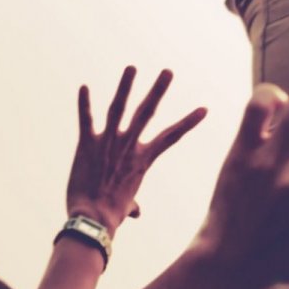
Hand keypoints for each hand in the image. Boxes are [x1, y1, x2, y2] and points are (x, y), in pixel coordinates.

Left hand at [66, 66, 207, 234]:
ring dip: (125, 86)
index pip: (172, 136)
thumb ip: (132, 204)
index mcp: (143, 159)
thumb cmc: (111, 215)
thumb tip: (136, 212)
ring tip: (132, 67)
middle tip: (167, 71)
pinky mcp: (87, 145)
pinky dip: (84, 103)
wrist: (93, 220)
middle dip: (158, 90)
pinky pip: (86, 120)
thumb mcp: (126, 206)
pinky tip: (83, 87)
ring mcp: (108, 143)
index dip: (188, 122)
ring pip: (118, 108)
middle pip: (147, 112)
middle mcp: (129, 146)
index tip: (204, 109)